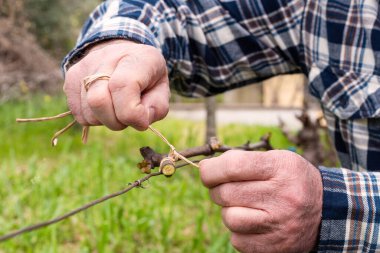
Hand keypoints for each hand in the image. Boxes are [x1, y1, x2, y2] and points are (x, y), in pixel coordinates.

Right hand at [63, 40, 169, 130]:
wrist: (126, 56)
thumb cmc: (147, 79)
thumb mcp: (161, 91)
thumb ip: (156, 108)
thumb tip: (137, 120)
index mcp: (136, 58)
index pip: (123, 86)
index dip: (132, 113)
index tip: (141, 121)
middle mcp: (107, 57)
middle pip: (98, 100)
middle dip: (116, 121)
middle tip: (127, 117)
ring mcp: (85, 65)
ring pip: (87, 112)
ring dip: (105, 120)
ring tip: (116, 108)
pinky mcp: (71, 76)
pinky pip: (78, 113)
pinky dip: (94, 118)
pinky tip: (105, 106)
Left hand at [199, 150, 321, 252]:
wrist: (326, 212)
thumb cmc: (292, 180)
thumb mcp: (277, 159)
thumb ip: (243, 160)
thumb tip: (206, 169)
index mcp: (281, 169)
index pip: (232, 166)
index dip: (211, 169)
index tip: (206, 170)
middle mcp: (282, 197)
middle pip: (225, 193)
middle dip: (217, 189)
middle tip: (226, 188)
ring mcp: (279, 225)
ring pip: (229, 218)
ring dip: (228, 211)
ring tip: (242, 206)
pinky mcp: (274, 247)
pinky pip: (237, 239)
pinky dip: (238, 230)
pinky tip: (253, 222)